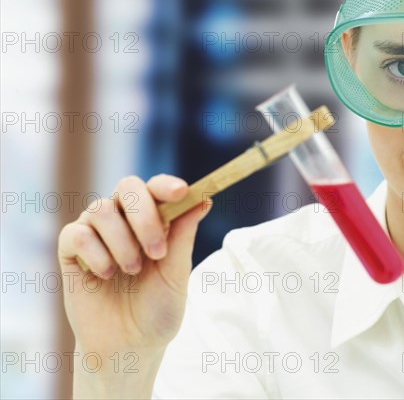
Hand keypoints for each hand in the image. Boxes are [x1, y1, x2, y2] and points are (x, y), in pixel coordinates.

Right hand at [58, 174, 211, 355]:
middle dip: (144, 215)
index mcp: (153, 219)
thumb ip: (183, 237)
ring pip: (101, 209)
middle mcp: (123, 219)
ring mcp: (96, 232)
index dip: (166, 185)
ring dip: (121, 241)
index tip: (181, 192)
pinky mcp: (71, 251)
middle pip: (127, 188)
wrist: (128, 346)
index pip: (155, 188)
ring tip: (133, 271)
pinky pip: (77, 233)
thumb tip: (204, 200)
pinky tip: (105, 275)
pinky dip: (95, 254)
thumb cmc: (157, 308)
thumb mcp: (176, 274)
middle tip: (157, 251)